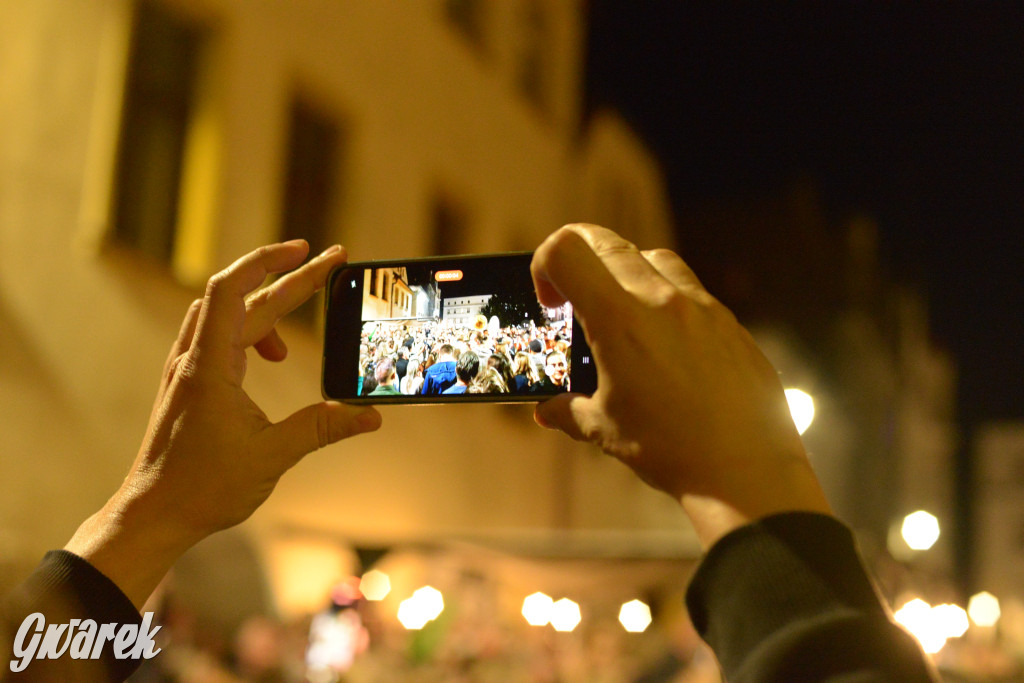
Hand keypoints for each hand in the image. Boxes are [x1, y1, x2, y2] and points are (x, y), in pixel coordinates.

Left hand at [66, 240, 380, 606]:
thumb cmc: (202, 488)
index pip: (232, 291)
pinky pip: (221, 337)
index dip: (268, 262)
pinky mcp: (191, 384)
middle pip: (243, 299)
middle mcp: (194, 359)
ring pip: (229, 315)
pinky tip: (271, 355)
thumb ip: (321, 429)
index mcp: (209, 367)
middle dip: (290, 278)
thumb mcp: (271, 457)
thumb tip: (369, 416)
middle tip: (331, 262)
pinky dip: (251, 330)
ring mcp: (189, 370)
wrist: (154, 514)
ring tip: (304, 302)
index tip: (305, 250)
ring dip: (267, 301)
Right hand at [531, 225, 829, 548]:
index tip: (549, 302)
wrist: (746, 471)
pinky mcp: (730, 323)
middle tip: (572, 296)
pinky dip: (666, 298)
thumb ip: (569, 410)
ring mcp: (702, 307)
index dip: (543, 266)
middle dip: (579, 259)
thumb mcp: (605, 430)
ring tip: (621, 314)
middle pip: (607, 242)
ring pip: (654, 257)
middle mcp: (661, 299)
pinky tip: (664, 342)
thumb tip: (549, 410)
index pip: (566, 252)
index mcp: (620, 320)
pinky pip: (691, 289)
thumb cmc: (671, 450)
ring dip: (626, 270)